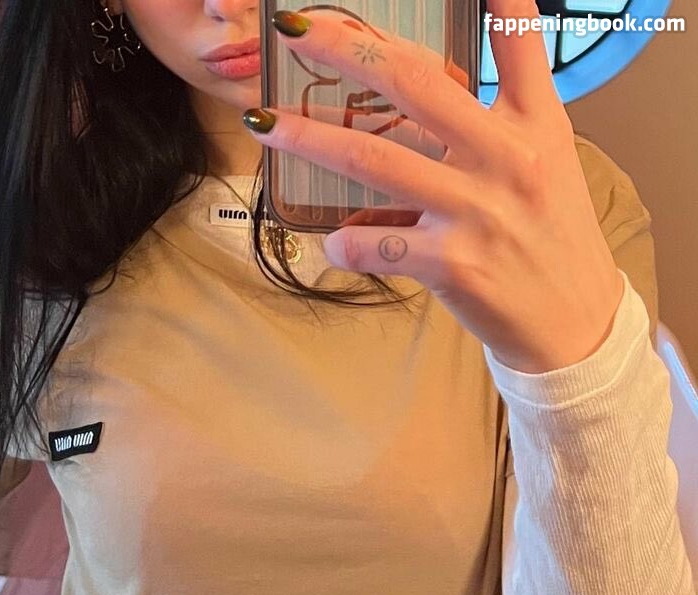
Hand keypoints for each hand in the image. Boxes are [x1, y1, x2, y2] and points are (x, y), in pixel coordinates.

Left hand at [243, 0, 623, 374]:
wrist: (572, 319)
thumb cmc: (550, 235)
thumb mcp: (546, 159)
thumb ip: (499, 114)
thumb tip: (427, 89)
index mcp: (533, 124)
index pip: (515, 44)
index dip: (493, 0)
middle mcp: (504, 157)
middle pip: (414, 86)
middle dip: (349, 51)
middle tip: (297, 31)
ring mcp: (475, 210)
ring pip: (375, 161)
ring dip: (310, 140)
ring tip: (265, 124)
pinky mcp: (452, 263)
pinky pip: (375, 244)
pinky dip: (343, 243)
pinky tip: (333, 243)